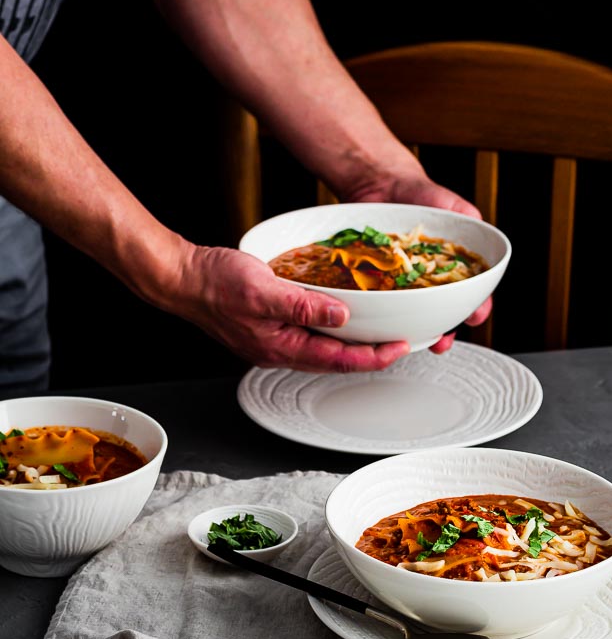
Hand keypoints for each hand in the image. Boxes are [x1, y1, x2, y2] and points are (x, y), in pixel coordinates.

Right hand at [166, 244, 409, 371]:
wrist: (183, 278)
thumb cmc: (215, 284)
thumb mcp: (264, 290)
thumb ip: (304, 305)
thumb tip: (342, 315)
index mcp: (282, 347)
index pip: (339, 360)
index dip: (374, 356)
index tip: (400, 348)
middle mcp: (281, 349)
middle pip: (337, 360)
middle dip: (372, 354)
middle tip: (401, 343)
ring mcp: (276, 339)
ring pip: (325, 349)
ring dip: (354, 344)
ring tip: (380, 333)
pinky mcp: (271, 326)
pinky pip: (311, 334)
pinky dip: (333, 329)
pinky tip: (341, 316)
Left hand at [346, 170, 492, 351]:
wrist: (381, 185)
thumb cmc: (418, 195)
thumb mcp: (448, 202)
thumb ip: (466, 214)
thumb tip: (477, 222)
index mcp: (453, 266)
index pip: (471, 293)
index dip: (477, 307)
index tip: (475, 316)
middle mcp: (429, 279)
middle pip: (443, 312)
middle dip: (446, 331)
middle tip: (443, 340)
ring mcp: (403, 282)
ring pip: (413, 315)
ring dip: (416, 331)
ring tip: (417, 339)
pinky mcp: (377, 281)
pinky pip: (381, 301)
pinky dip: (383, 313)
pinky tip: (383, 321)